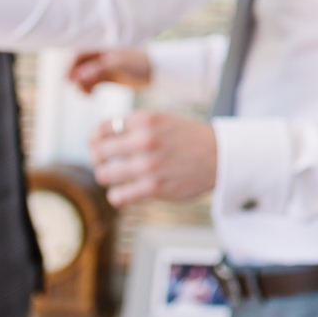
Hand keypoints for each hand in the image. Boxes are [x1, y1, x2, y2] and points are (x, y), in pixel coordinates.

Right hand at [67, 49, 151, 93]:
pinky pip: (91, 82)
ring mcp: (103, 65)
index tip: (69, 79)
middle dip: (76, 77)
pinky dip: (88, 88)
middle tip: (78, 88)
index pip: (79, 52)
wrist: (157, 72)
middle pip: (79, 65)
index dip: (71, 65)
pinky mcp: (107, 75)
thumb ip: (99, 68)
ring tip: (86, 94)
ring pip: (83, 75)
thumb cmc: (140, 62)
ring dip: (81, 84)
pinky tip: (91, 95)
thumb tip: (79, 75)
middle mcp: (101, 54)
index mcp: (103, 45)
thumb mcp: (119, 63)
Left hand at [89, 112, 216, 206]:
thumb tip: (98, 140)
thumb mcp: (163, 120)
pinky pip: (118, 196)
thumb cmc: (189, 138)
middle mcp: (145, 140)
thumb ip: (134, 126)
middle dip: (100, 159)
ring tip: (119, 178)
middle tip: (109, 163)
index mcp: (146, 119)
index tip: (100, 145)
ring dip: (108, 178)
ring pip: (104, 175)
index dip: (96, 139)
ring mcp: (148, 165)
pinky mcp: (154, 188)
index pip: (102, 128)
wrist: (221, 155)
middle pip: (98, 153)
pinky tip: (127, 191)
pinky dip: (118, 195)